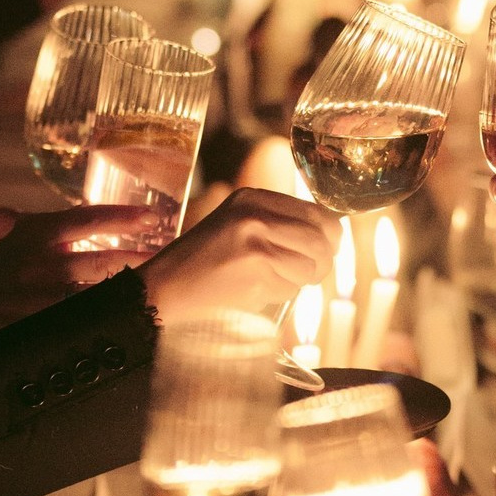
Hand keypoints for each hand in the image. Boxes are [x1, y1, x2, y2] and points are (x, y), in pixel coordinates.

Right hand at [0, 205, 166, 361]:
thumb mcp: (1, 246)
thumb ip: (31, 235)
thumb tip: (41, 224)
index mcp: (33, 236)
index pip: (86, 218)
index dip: (123, 216)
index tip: (152, 216)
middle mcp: (41, 261)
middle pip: (105, 257)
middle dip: (141, 259)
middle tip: (171, 258)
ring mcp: (40, 294)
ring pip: (99, 291)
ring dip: (129, 293)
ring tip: (160, 293)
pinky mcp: (36, 325)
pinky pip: (79, 322)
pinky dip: (102, 322)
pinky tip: (126, 325)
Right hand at [138, 187, 340, 322]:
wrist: (164, 288)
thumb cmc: (204, 262)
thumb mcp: (238, 224)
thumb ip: (278, 223)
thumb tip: (331, 236)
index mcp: (253, 198)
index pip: (318, 214)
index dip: (330, 238)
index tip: (325, 252)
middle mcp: (256, 215)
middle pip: (321, 242)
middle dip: (320, 265)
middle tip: (304, 275)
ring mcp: (256, 244)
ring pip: (309, 269)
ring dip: (297, 283)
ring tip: (268, 281)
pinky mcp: (254, 274)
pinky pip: (290, 290)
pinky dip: (278, 297)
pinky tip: (252, 292)